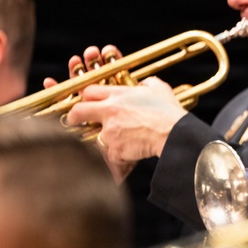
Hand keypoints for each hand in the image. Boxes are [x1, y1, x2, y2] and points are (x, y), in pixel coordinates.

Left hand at [45, 45, 186, 181]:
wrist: (174, 133)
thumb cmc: (169, 112)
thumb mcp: (160, 90)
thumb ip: (149, 84)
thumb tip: (146, 84)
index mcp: (118, 95)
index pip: (90, 91)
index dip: (86, 98)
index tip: (86, 103)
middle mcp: (109, 111)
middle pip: (78, 112)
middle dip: (74, 118)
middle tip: (74, 122)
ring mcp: (110, 131)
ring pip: (94, 138)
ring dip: (103, 143)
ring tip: (112, 148)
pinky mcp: (115, 149)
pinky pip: (111, 157)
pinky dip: (118, 161)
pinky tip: (126, 162)